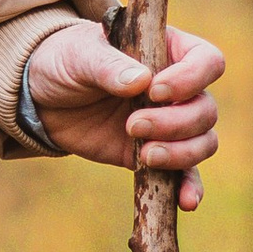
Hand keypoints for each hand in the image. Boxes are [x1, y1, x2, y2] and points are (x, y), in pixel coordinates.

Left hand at [24, 17, 223, 212]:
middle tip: (133, 125)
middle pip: (206, 109)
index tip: (153, 90)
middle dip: (175, 122)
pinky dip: (190, 186)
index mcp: (168, 51)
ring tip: (145, 155)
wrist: (44, 98)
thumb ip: (108, 65)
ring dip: (181, 152)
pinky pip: (186, 173)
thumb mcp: (79, 55)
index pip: (207, 62)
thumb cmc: (66, 62)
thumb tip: (140, 81)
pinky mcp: (156, 154)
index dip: (190, 79)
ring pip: (203, 141)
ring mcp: (170, 123)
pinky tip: (186, 201)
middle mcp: (178, 88)